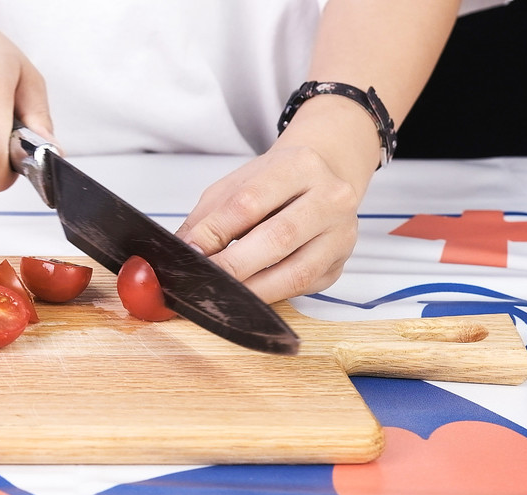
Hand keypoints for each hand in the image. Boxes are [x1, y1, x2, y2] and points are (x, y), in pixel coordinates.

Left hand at [174, 145, 362, 303]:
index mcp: (298, 166)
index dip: (215, 232)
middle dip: (233, 266)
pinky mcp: (339, 265)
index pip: (249, 202)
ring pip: (295, 272)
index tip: (190, 253)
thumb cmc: (274, 183)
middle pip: (277, 238)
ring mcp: (340, 234)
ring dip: (253, 290)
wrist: (322, 179)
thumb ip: (208, 217)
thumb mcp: (236, 186)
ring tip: (222, 295)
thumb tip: (186, 251)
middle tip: (203, 281)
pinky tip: (248, 297)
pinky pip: (303, 289)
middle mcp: (329, 198)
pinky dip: (270, 297)